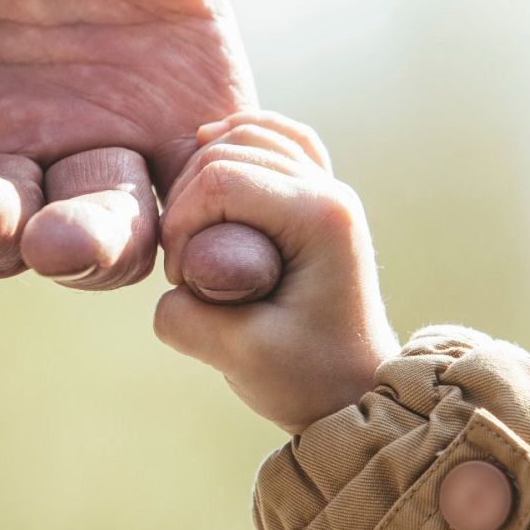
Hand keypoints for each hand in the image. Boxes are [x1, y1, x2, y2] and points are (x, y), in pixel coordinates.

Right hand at [153, 112, 400, 433]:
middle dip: (187, 202)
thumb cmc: (308, 380)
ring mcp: (329, 189)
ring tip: (193, 230)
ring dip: (204, 172)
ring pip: (249, 135)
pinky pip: (277, 139)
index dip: (181, 224)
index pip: (220, 179)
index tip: (182, 281)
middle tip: (187, 267)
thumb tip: (172, 280)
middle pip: (229, 150)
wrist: (357, 394)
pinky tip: (210, 148)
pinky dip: (240, 139)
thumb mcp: (237, 357)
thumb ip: (185, 316)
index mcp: (321, 217)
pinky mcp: (318, 197)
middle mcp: (331, 191)